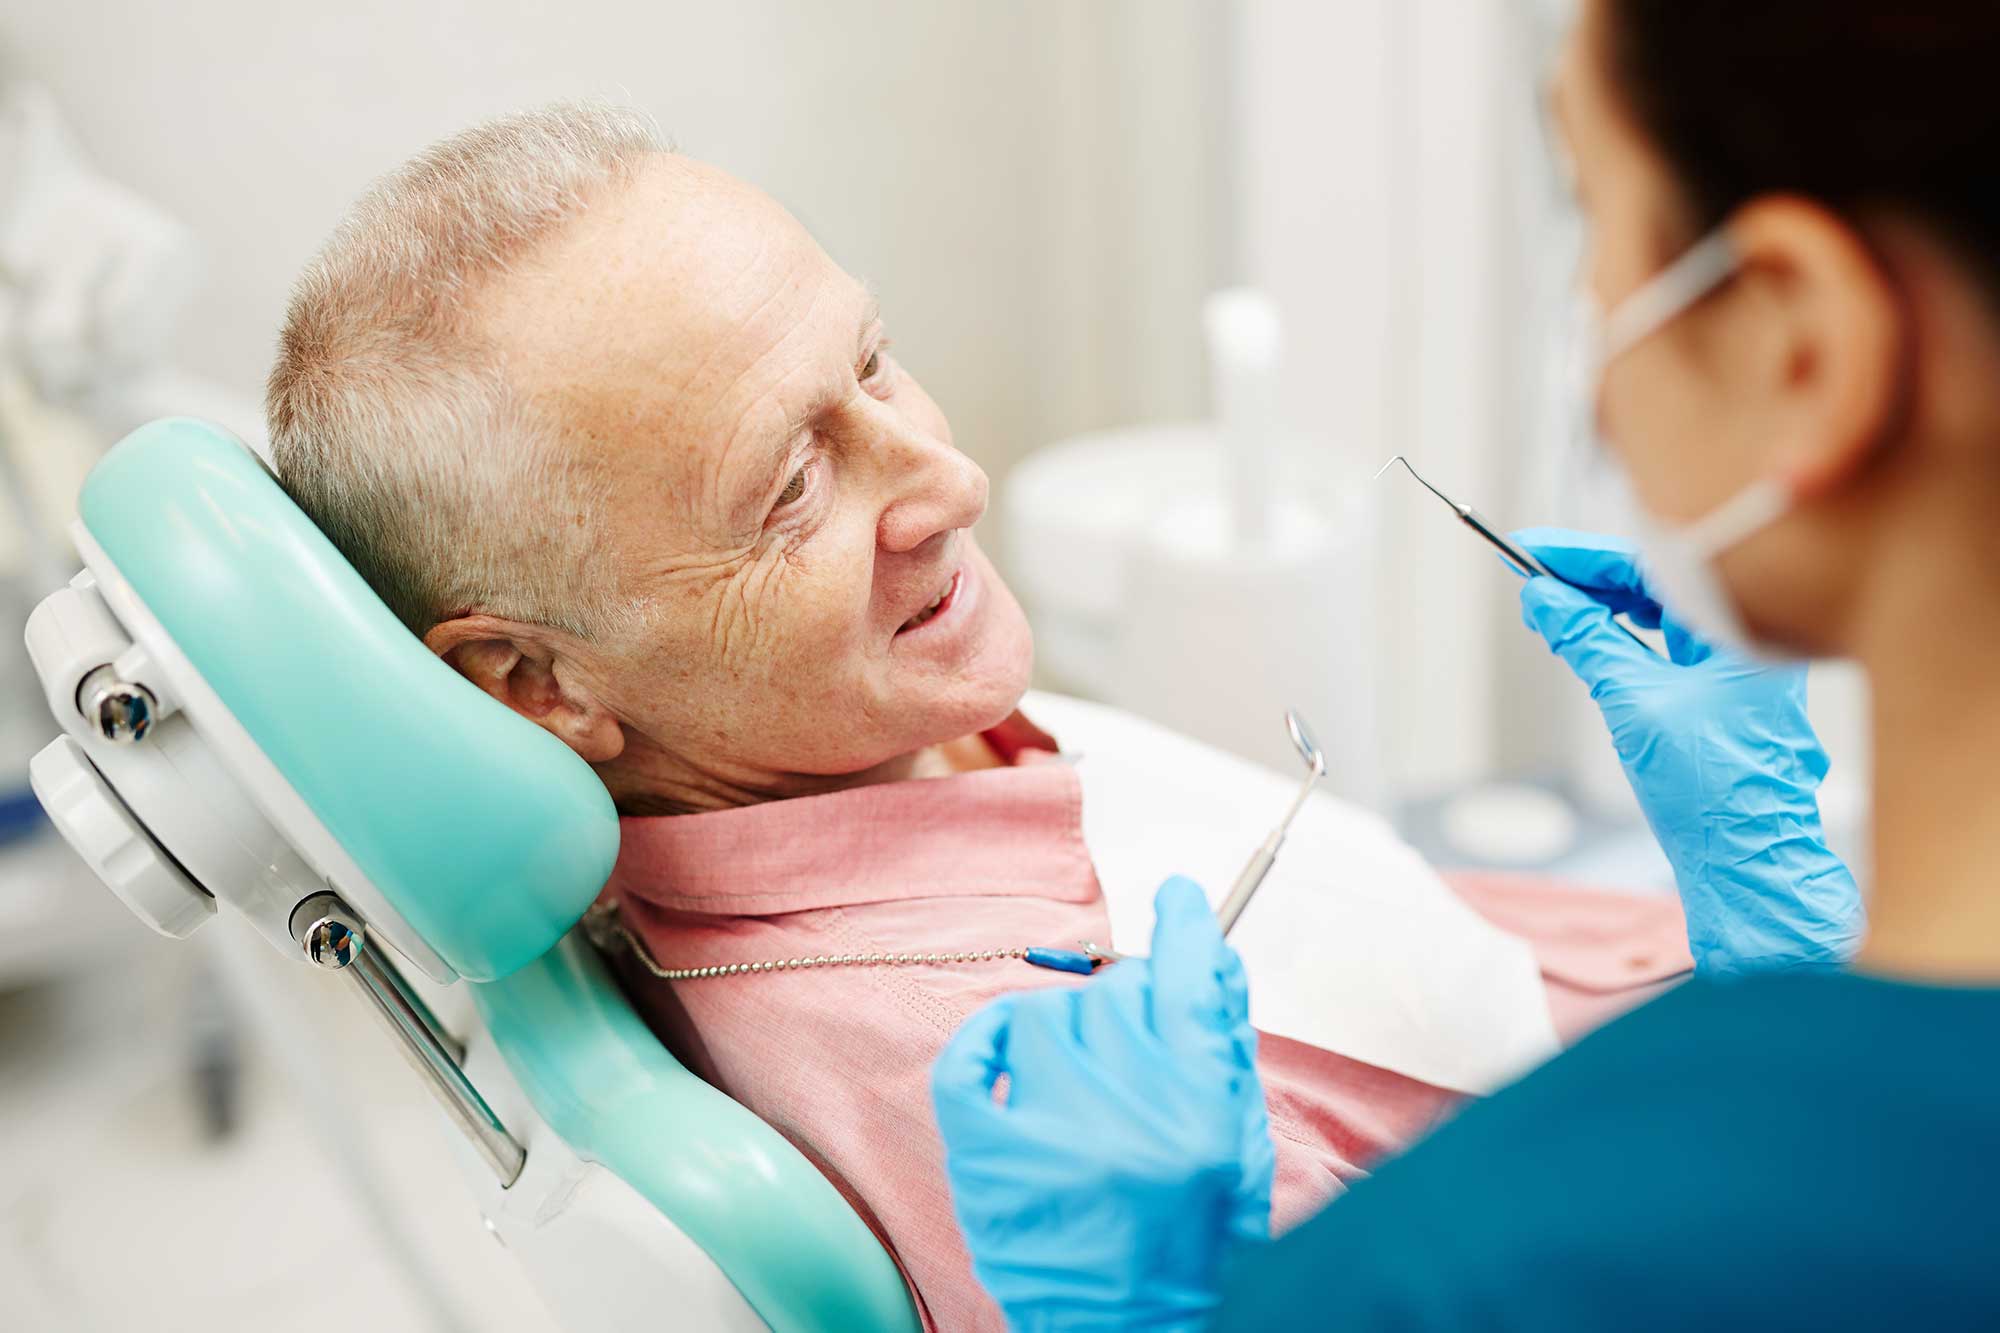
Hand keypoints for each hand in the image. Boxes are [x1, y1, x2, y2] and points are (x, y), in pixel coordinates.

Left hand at [931, 878, 1273, 1331]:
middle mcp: (1128, 1120)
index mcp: (1201, 1113)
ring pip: (1044, 1017)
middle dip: (1126, 1011)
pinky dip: (986, 1042)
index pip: (1189, 982)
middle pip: (1115, 995)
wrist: (1139, 1331)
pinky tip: (1004, 1048)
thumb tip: (1208, 951)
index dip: (1187, 927)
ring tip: (1078, 1084)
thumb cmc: (1196, 1240)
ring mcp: (1052, 1140)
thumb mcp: (1237, 1140)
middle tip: (1129, 1054)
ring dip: (1062, 1033)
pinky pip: (970, 1062)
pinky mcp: (989, 1164)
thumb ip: (1224, 1044)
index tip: (1181, 898)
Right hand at [1512, 528, 1862, 972]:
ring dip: (1607, 606)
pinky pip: (1675, 643)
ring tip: (1554, 609)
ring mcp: (1744, 665)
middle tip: (1533, 579)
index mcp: (1741, 628)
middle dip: (1592, 578)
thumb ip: (1586, 640)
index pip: (1655, 564)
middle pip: (1662, 581)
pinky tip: (1595, 637)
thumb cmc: (1708, 791)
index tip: (1534, 551)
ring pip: (1667, 611)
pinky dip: (1630, 636)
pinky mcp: (1731, 692)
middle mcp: (1751, 637)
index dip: (1586, 557)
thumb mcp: (1632, 703)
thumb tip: (1543, 597)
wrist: (1746, 862)